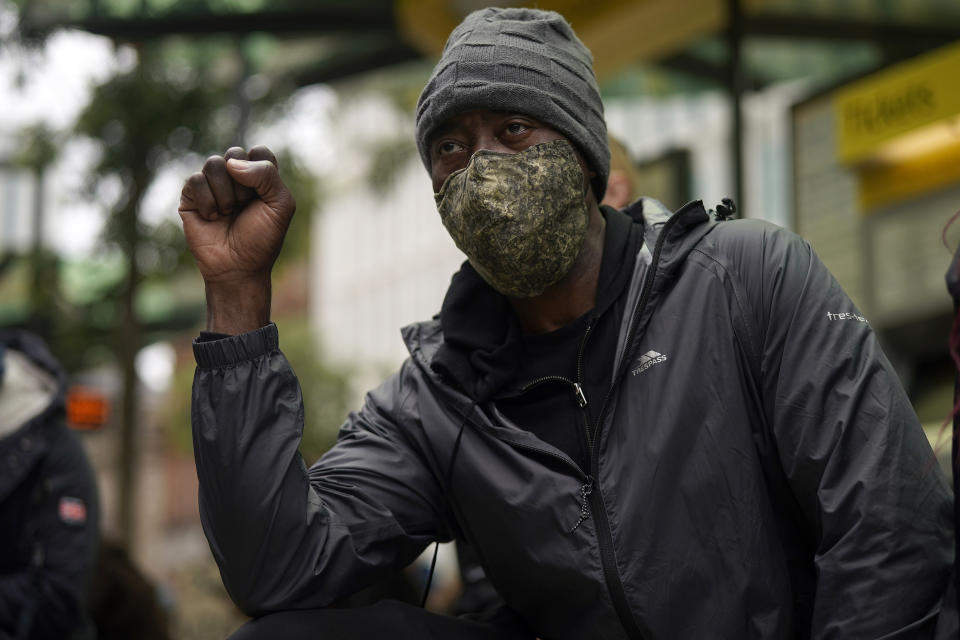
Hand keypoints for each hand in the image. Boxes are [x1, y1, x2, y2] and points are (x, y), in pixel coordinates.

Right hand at [179, 146, 295, 332]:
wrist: (238, 267)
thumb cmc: (262, 238)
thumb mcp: (280, 205)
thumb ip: (266, 175)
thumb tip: (232, 163)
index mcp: (259, 176)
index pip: (259, 151)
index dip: (262, 170)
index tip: (263, 196)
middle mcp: (235, 177)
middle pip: (235, 153)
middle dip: (243, 184)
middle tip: (245, 207)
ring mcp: (212, 185)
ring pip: (214, 164)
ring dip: (226, 194)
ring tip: (228, 214)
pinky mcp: (191, 196)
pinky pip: (195, 180)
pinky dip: (208, 202)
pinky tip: (212, 218)